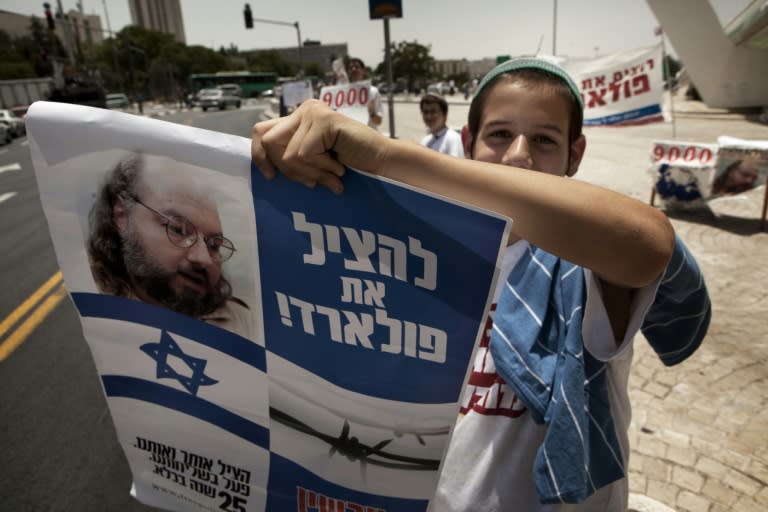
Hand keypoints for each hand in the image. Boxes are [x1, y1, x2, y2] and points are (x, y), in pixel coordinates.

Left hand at [252, 100, 387, 193]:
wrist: (380, 163)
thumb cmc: (349, 165)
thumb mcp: (312, 162)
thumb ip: (291, 158)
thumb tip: (264, 168)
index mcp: (297, 119)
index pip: (261, 132)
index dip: (260, 155)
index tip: (270, 177)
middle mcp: (303, 110)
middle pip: (269, 142)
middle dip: (288, 169)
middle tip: (312, 182)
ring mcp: (313, 112)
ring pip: (289, 154)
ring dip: (312, 173)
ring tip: (333, 175)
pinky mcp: (323, 120)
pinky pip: (305, 154)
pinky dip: (322, 169)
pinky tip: (339, 168)